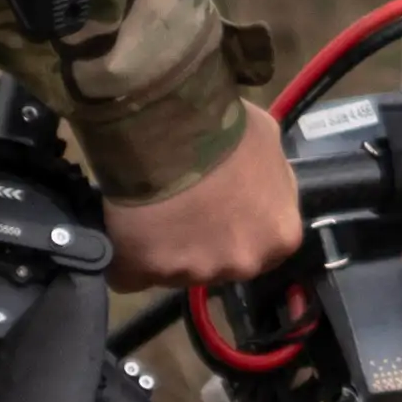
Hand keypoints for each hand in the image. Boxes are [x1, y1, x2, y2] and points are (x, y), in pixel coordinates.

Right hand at [103, 110, 304, 290]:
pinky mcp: (146, 271)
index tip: (219, 210)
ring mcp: (195, 271)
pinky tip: (121, 229)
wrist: (165, 126)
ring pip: (175, 271)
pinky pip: (129, 274)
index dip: (238, 228)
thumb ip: (270, 177)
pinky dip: (124, 257)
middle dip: (202, 243)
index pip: (264, 249)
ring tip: (150, 210)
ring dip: (165, 249)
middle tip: (182, 208)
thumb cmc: (224, 129)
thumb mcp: (266, 141)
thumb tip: (256, 181)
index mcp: (280, 235)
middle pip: (219, 265)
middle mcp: (243, 263)